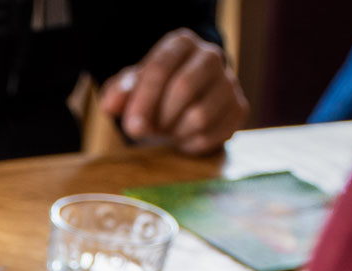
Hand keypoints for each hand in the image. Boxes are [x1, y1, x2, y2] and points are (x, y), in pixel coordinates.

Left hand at [99, 29, 248, 155]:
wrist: (185, 100)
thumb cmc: (154, 92)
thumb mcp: (130, 87)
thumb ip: (119, 91)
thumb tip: (112, 104)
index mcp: (181, 43)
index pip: (161, 67)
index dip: (143, 100)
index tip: (131, 127)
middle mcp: (210, 56)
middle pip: (184, 88)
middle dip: (159, 117)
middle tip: (147, 130)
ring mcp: (229, 83)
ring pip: (199, 116)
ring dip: (174, 132)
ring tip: (167, 128)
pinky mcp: (239, 109)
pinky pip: (211, 136)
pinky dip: (190, 144)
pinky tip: (183, 136)